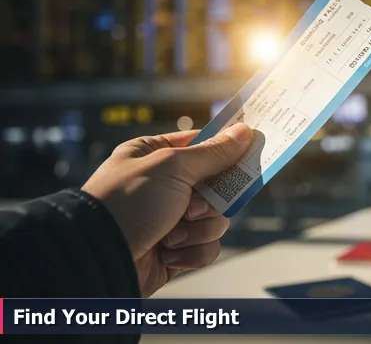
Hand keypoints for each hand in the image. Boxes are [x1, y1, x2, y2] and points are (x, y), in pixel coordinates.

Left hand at [82, 123, 253, 296]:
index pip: (203, 145)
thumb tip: (244, 131)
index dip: (227, 148)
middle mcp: (164, 186)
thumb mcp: (173, 168)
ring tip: (171, 234)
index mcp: (155, 155)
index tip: (252, 147)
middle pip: (217, 186)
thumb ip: (213, 153)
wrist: (100, 257)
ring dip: (198, 230)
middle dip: (209, 202)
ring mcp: (171, 219)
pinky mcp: (176, 250)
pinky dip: (192, 252)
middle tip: (194, 206)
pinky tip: (169, 252)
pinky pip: (207, 248)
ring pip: (216, 220)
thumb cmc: (128, 202)